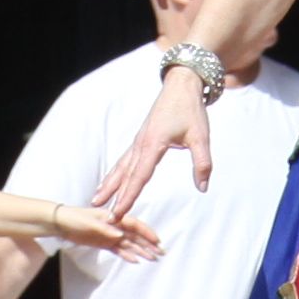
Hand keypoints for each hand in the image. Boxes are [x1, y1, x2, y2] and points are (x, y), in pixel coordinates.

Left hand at [43, 199, 163, 263]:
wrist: (60, 223)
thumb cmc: (74, 218)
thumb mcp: (88, 222)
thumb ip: (104, 228)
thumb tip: (120, 235)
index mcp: (113, 217)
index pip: (134, 225)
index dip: (146, 232)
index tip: (157, 241)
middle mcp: (114, 226)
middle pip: (135, 235)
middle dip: (148, 244)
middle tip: (161, 253)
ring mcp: (110, 235)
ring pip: (129, 244)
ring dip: (141, 251)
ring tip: (153, 259)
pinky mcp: (103, 243)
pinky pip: (119, 250)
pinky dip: (127, 255)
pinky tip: (136, 260)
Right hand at [98, 64, 209, 220]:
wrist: (181, 85)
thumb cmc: (190, 109)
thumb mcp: (201, 137)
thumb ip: (202, 163)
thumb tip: (202, 187)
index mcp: (154, 144)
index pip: (139, 176)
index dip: (129, 195)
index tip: (119, 211)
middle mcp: (141, 144)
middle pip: (125, 174)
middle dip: (113, 194)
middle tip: (101, 212)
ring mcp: (138, 141)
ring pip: (120, 167)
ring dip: (109, 184)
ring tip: (96, 199)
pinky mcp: (140, 139)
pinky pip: (124, 159)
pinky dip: (115, 173)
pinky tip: (109, 181)